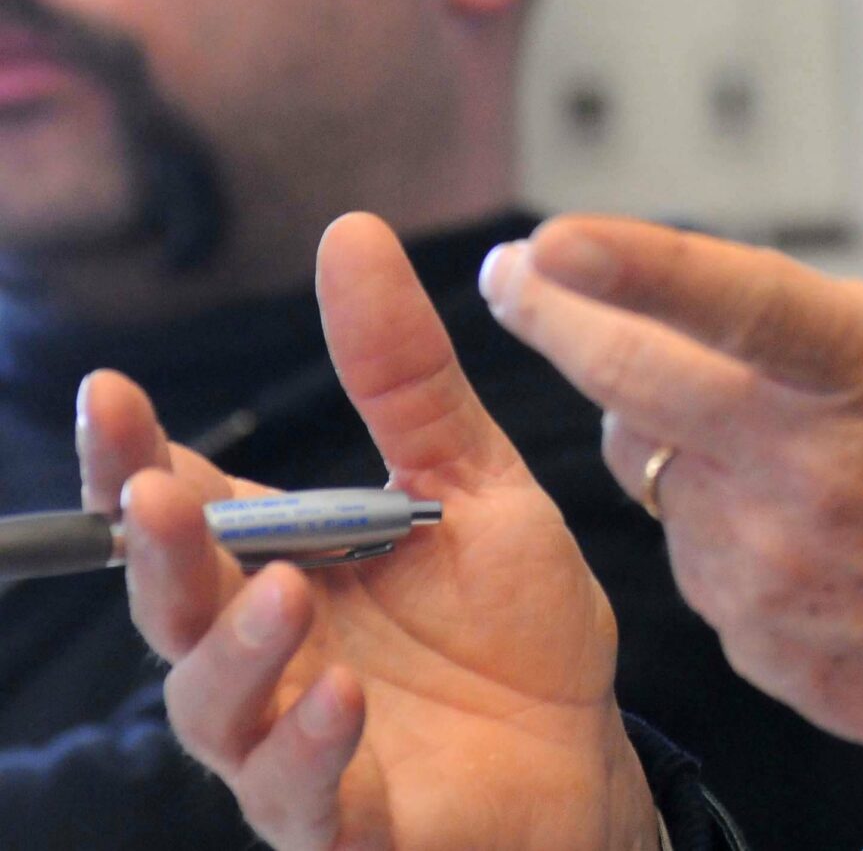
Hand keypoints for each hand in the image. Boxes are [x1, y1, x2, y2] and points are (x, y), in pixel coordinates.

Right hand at [83, 214, 660, 850]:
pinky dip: (310, 746)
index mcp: (283, 562)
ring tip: (279, 590)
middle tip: (154, 493)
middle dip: (156, 548)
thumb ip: (403, 374)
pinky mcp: (343, 821)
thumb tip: (348, 232)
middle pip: (175, 604)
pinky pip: (300, 794)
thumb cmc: (514, 627)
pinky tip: (341, 696)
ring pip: (217, 705)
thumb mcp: (470, 481)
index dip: (137, 457)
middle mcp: (265, 652)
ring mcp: (290, 742)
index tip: (113, 393)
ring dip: (235, 648)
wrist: (586, 756)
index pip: (185, 503)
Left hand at [481, 51, 862, 799]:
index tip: (555, 239)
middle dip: (552, 317)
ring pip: (653, 466)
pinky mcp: (753, 635)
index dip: (637, 268)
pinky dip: (713, 516)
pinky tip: (789, 513)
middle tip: (515, 274)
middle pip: (632, 382)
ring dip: (662, 425)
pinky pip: (690, 552)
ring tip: (737, 412)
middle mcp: (808, 470)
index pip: (742, 303)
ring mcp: (771, 562)